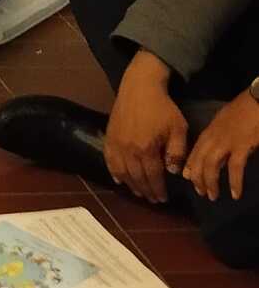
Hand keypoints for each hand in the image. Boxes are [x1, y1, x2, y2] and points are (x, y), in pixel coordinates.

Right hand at [105, 51, 187, 202]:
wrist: (140, 87)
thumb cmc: (163, 108)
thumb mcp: (178, 128)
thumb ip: (176, 151)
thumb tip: (172, 172)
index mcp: (146, 149)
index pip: (153, 176)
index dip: (158, 189)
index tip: (163, 199)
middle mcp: (128, 150)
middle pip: (136, 177)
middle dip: (145, 190)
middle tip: (152, 199)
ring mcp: (116, 143)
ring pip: (121, 171)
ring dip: (130, 184)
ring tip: (138, 192)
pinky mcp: (109, 137)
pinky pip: (109, 160)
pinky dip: (113, 172)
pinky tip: (119, 179)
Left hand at [182, 92, 258, 201]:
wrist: (256, 101)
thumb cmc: (241, 111)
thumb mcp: (222, 123)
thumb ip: (215, 137)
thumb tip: (213, 153)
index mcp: (208, 133)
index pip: (193, 153)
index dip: (189, 167)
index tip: (187, 179)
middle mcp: (213, 139)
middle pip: (198, 162)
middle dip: (197, 179)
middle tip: (201, 193)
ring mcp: (226, 142)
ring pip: (211, 167)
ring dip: (211, 183)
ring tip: (213, 196)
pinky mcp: (242, 146)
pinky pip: (235, 168)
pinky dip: (234, 182)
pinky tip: (236, 193)